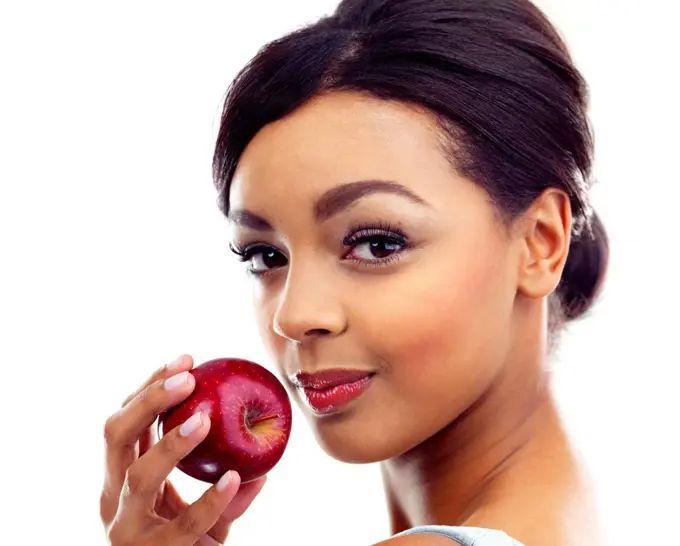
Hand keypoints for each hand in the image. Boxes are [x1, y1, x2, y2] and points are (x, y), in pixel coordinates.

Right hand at [100, 355, 266, 544]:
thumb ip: (224, 491)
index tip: (187, 360)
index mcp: (119, 478)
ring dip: (172, 443)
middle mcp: (113, 498)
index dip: (150, 387)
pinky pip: (183, 524)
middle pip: (116, 436)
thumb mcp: (201, 514)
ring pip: (138, 476)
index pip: (126, 421)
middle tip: (188, 378)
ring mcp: (126, 529)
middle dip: (148, 400)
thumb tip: (261, 465)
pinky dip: (209, 500)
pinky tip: (234, 479)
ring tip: (204, 420)